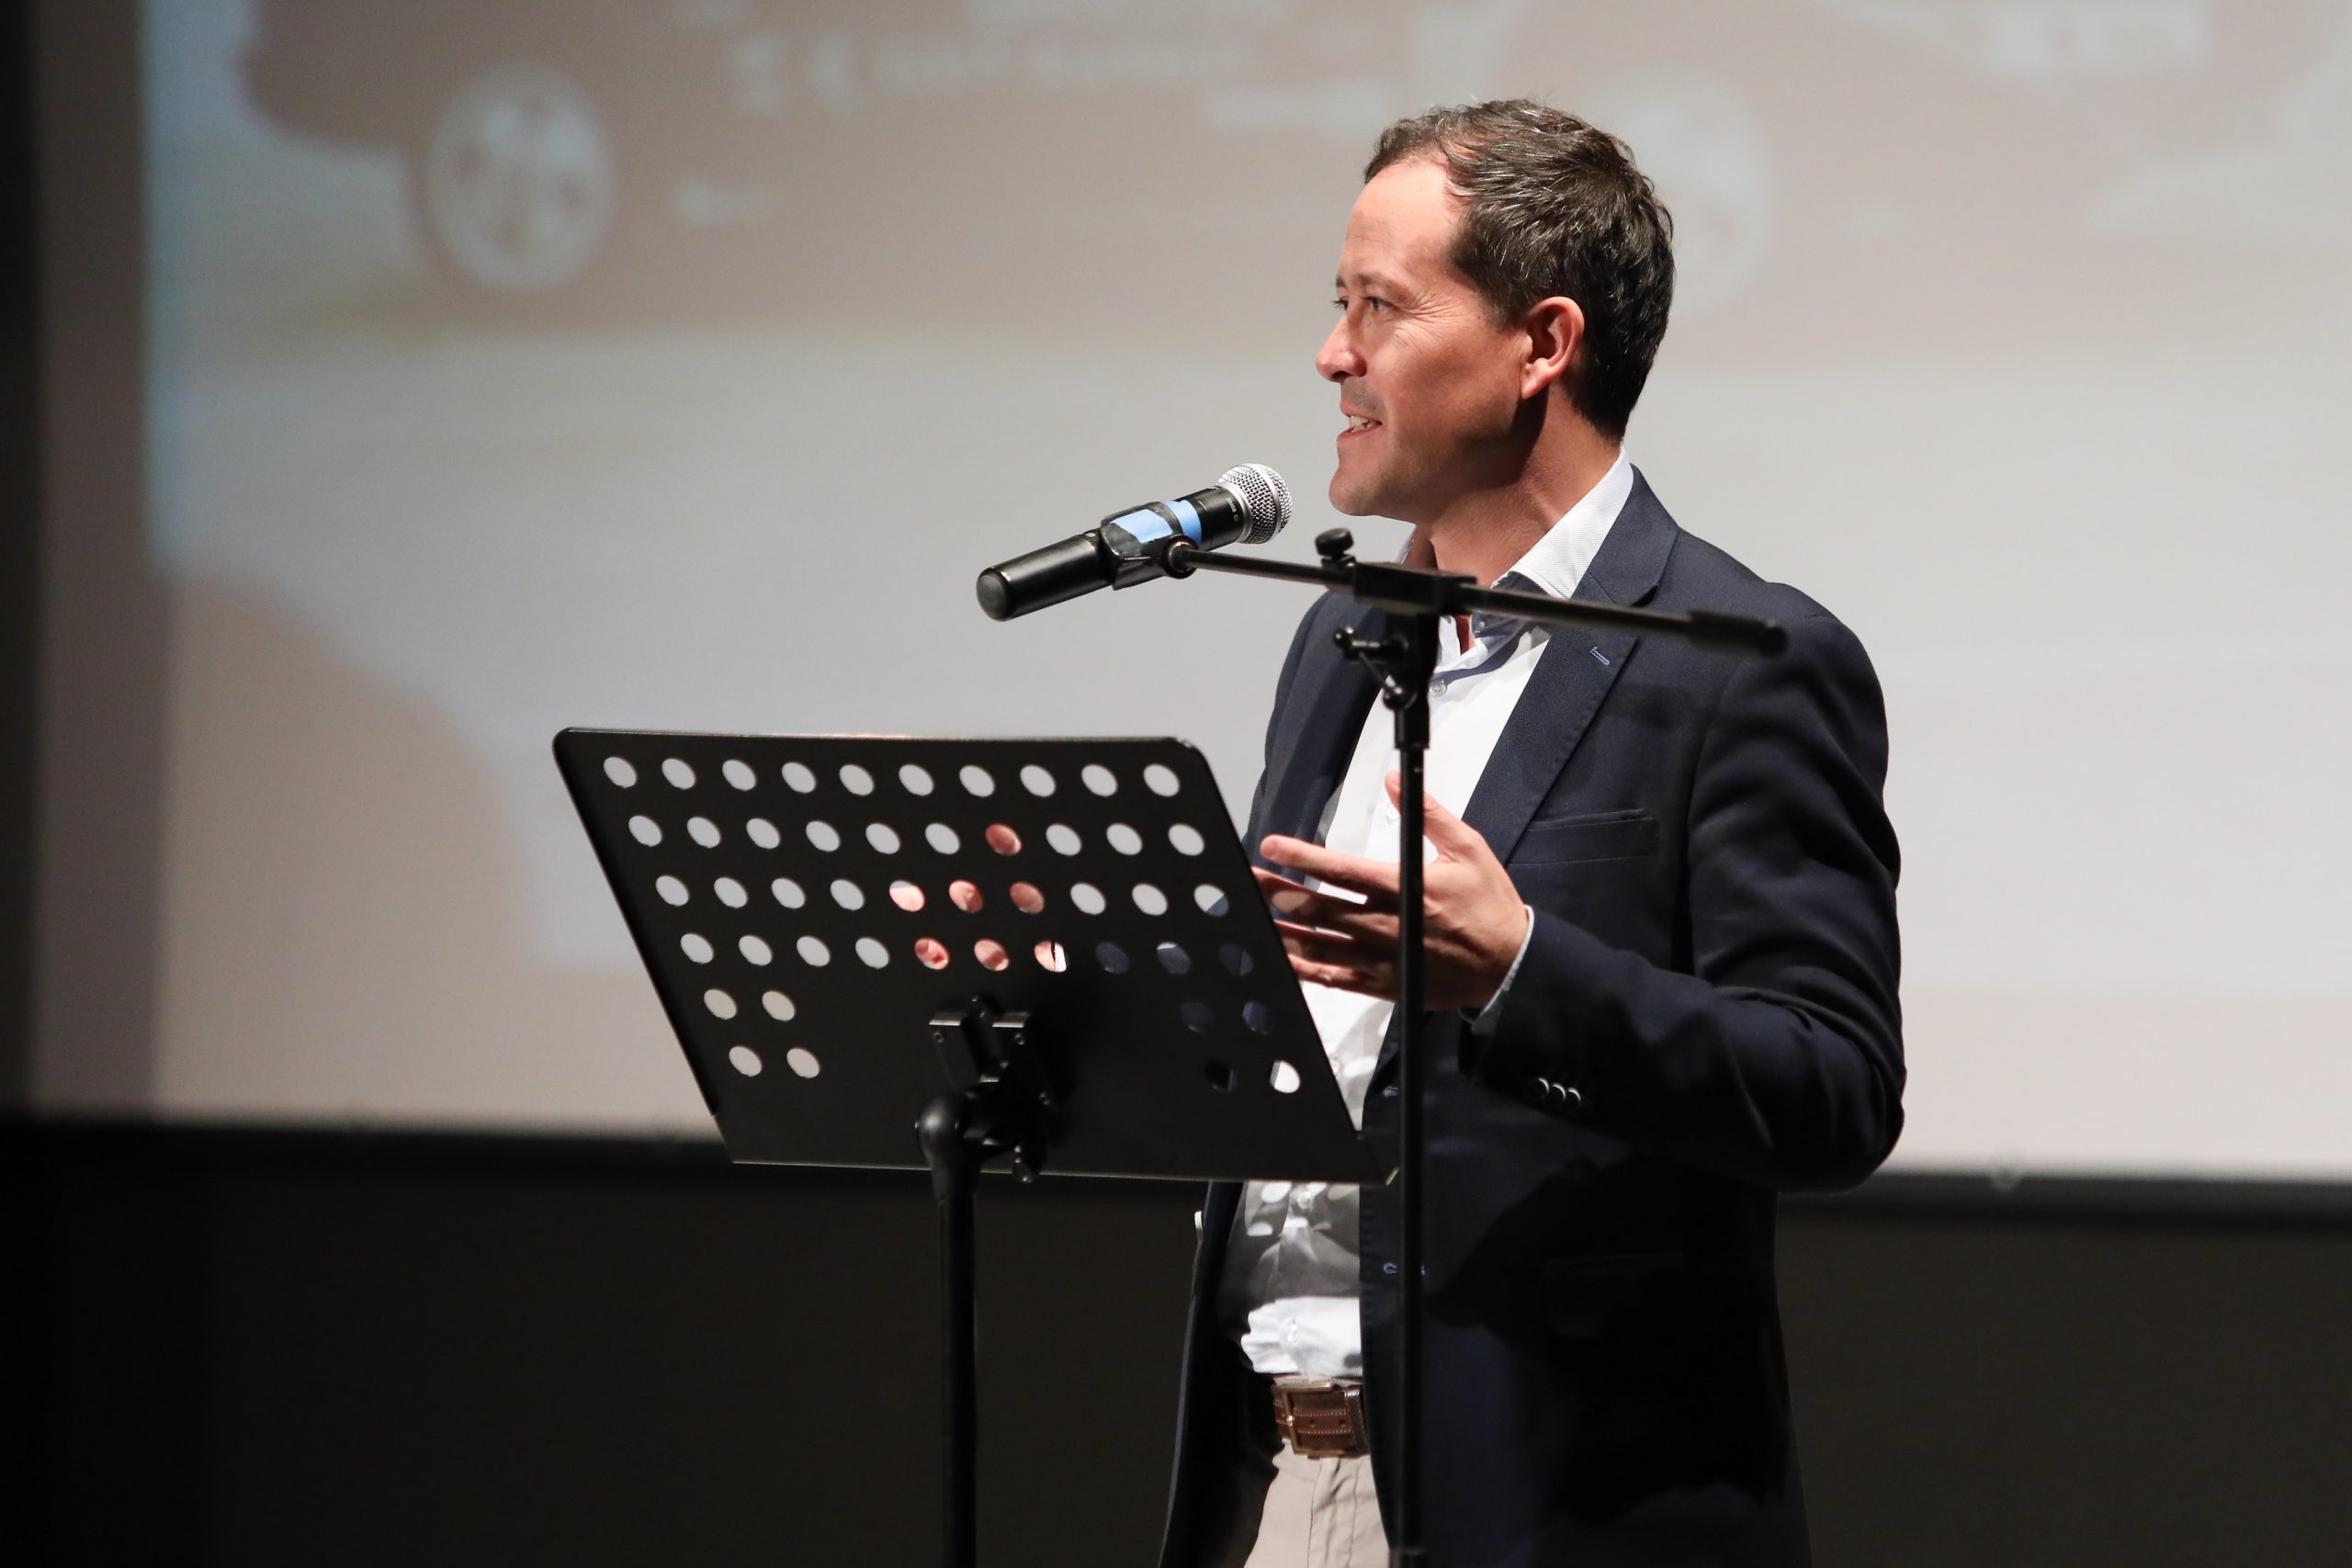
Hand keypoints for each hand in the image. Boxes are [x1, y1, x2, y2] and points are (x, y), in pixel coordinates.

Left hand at [1256, 772, 1528, 1011]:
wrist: (1509, 965)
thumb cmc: (1489, 906)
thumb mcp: (1469, 849)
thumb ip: (1429, 814)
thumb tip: (1394, 780)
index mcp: (1405, 889)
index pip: (1343, 870)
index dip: (1303, 857)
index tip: (1272, 845)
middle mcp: (1387, 925)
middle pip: (1320, 907)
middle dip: (1278, 891)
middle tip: (1247, 880)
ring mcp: (1382, 959)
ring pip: (1320, 945)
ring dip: (1282, 930)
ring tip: (1251, 917)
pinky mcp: (1382, 984)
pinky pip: (1335, 978)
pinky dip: (1304, 969)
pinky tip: (1281, 959)